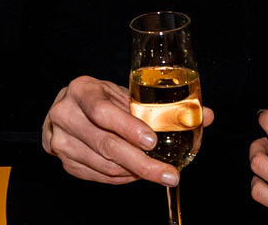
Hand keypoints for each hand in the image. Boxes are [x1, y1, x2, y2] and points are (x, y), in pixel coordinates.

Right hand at [41, 76, 213, 186]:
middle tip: (168, 174)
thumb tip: (207, 116)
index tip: (152, 141)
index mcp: (82, 90)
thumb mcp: (127, 94)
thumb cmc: (105, 99)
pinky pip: (97, 176)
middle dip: (140, 162)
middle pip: (105, 143)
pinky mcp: (63, 162)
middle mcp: (65, 114)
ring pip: (102, 164)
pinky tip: (137, 175)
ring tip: (158, 173)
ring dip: (134, 172)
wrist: (70, 110)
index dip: (128, 127)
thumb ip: (164, 105)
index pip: (102, 110)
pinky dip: (121, 178)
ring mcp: (60, 140)